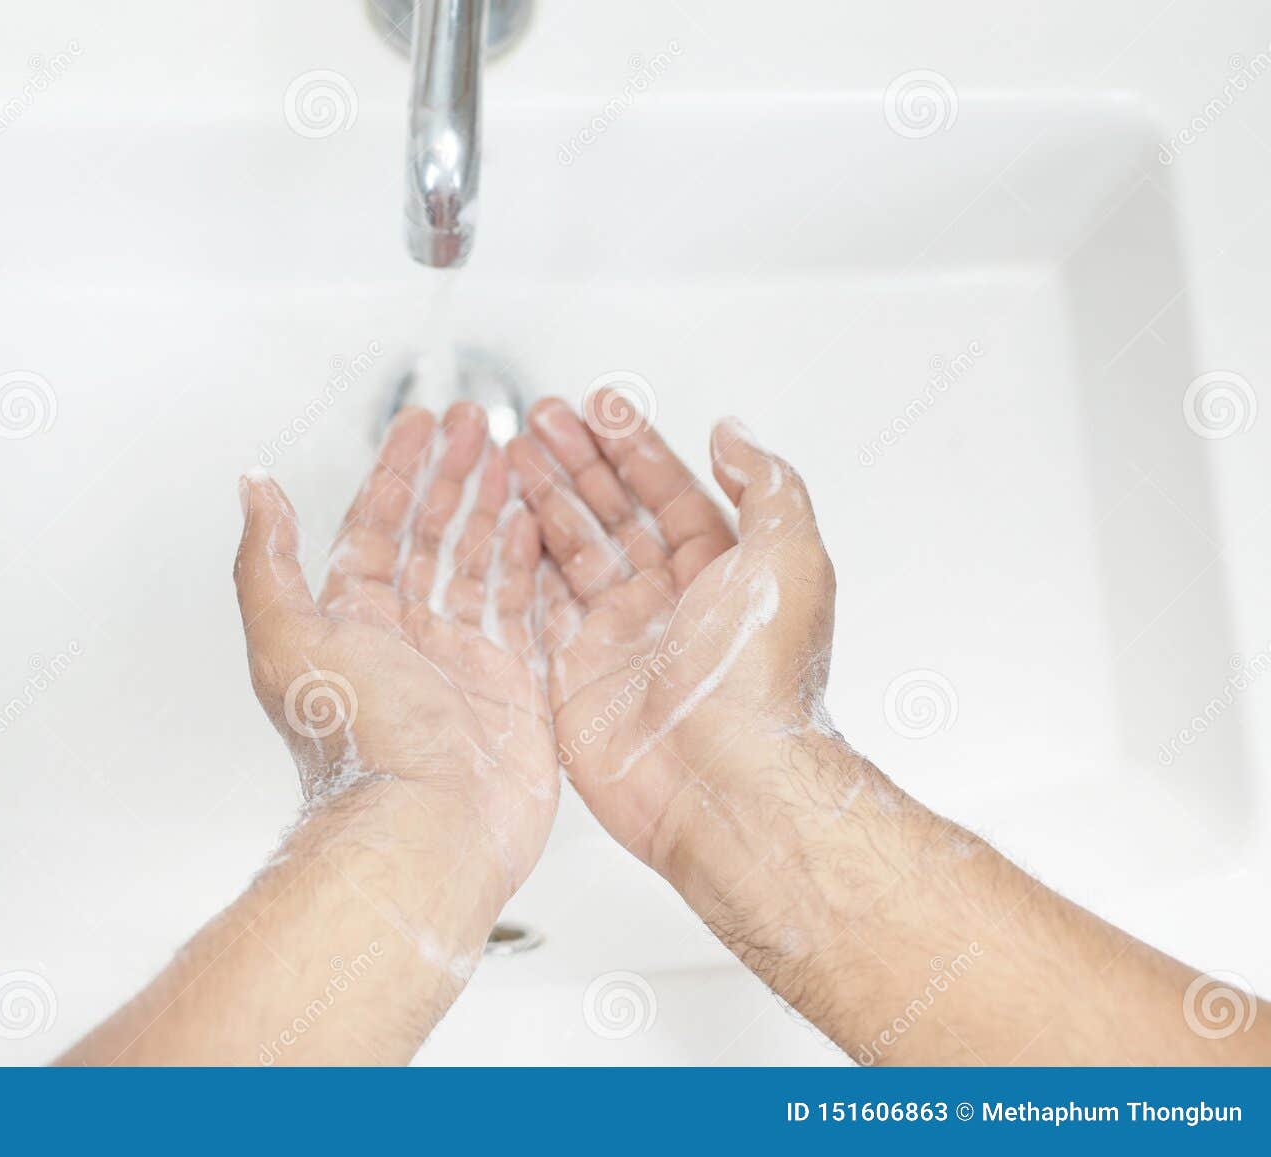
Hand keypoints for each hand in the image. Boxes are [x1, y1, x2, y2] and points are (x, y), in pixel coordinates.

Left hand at [236, 402, 556, 909]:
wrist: (428, 825)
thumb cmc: (359, 744)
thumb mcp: (288, 637)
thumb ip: (267, 560)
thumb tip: (253, 491)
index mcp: (353, 619)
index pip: (376, 524)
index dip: (397, 470)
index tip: (418, 425)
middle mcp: (408, 634)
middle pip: (433, 533)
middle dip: (452, 473)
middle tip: (475, 423)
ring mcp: (462, 658)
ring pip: (480, 561)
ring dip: (494, 506)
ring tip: (514, 458)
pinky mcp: (512, 685)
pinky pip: (525, 608)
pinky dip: (533, 563)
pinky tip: (541, 526)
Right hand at [508, 394, 843, 876]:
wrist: (722, 782)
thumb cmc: (761, 682)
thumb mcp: (790, 557)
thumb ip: (765, 485)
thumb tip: (735, 434)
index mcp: (720, 574)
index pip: (669, 493)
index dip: (635, 446)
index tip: (603, 406)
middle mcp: (668, 604)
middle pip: (613, 513)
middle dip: (577, 461)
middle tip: (543, 418)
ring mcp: (618, 639)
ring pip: (571, 550)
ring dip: (543, 497)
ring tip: (511, 451)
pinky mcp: (574, 675)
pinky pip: (539, 606)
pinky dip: (518, 562)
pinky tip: (500, 523)